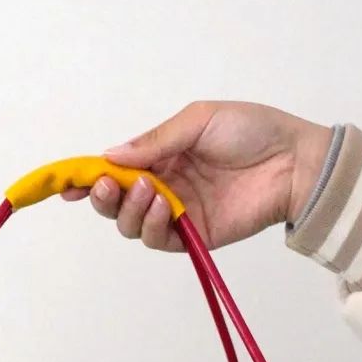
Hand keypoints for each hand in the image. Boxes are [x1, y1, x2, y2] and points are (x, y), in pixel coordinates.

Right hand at [62, 101, 331, 250]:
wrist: (294, 161)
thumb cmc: (252, 131)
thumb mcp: (197, 121)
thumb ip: (154, 141)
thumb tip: (109, 155)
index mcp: (160, 156)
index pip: (114, 170)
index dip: (88, 177)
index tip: (68, 183)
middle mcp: (163, 186)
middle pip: (115, 203)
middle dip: (103, 196)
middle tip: (107, 185)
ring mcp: (176, 214)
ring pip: (130, 225)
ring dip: (129, 209)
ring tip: (148, 190)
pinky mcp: (193, 236)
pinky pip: (158, 240)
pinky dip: (152, 225)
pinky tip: (162, 206)